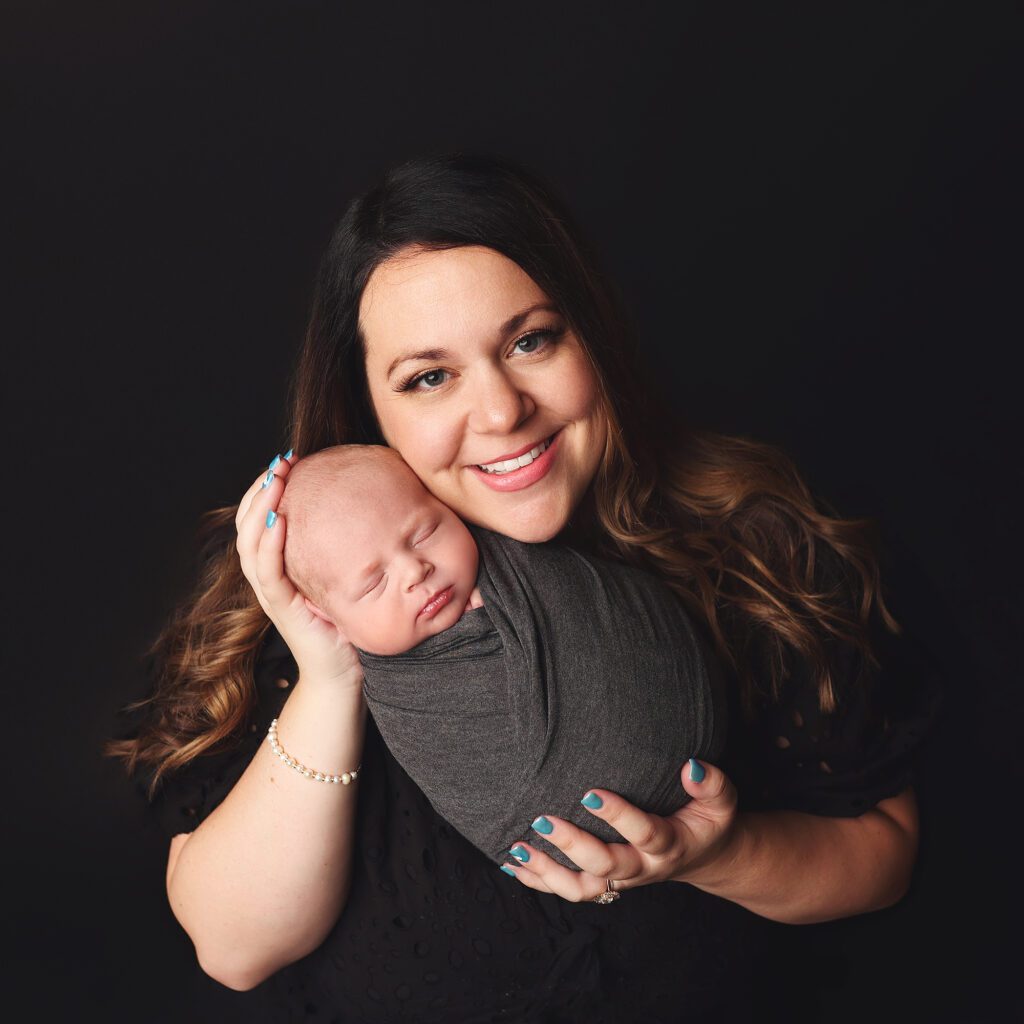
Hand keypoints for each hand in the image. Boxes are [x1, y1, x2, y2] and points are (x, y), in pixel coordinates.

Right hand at [235, 451, 362, 686]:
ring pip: (250, 543)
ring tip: (275, 480)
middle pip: (248, 524)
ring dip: (260, 508)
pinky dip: (269, 544)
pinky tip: (279, 520)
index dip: (269, 488)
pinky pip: (267, 572)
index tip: (288, 459)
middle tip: (281, 461)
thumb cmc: (350, 623)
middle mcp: (270, 577)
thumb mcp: (346, 576)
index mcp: (282, 566)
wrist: (348, 674)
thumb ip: (347, 545)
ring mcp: (272, 593)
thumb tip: (372, 501)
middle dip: (261, 488)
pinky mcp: (282, 609)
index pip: (262, 519)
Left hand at [502, 758, 739, 900]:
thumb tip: (690, 766)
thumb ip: (711, 783)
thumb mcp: (722, 801)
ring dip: (547, 871)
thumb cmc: (706, 819)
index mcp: (669, 845)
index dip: (618, 815)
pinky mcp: (604, 883)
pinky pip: (569, 890)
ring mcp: (620, 879)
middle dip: (571, 844)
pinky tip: (512, 863)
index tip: (589, 792)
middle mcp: (641, 867)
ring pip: (582, 888)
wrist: (702, 855)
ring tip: (517, 848)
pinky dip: (538, 880)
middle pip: (605, 864)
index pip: (643, 832)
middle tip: (543, 820)